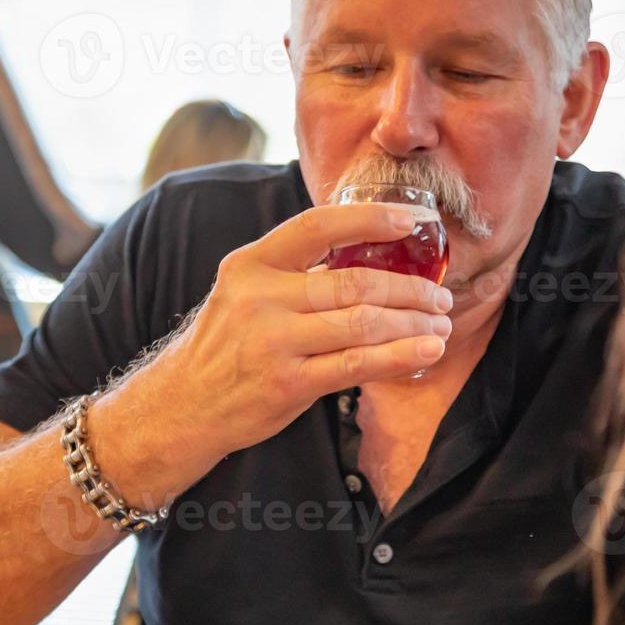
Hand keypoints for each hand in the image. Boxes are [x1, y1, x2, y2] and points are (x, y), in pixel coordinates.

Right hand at [146, 202, 453, 460]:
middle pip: (354, 282)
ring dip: (413, 323)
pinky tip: (427, 351)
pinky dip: (400, 356)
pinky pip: (357, 364)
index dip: (370, 218)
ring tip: (440, 325)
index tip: (413, 220)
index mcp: (251, 264)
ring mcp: (273, 341)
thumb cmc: (226, 345)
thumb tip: (372, 258)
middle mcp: (260, 297)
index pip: (318, 226)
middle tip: (440, 296)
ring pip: (363, 322)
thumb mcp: (244, 293)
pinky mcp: (286, 384)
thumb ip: (296, 274)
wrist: (183, 406)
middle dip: (410, 289)